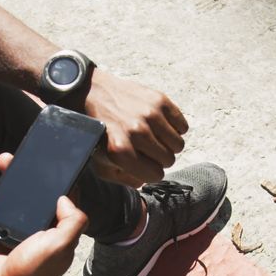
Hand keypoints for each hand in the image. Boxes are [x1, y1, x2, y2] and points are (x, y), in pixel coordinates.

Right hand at [0, 153, 88, 275]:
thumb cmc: (34, 272)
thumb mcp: (62, 244)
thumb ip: (73, 220)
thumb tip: (65, 197)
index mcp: (58, 226)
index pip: (59, 196)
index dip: (52, 178)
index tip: (41, 161)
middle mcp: (39, 227)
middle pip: (27, 193)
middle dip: (14, 177)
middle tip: (4, 161)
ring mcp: (18, 231)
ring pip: (3, 203)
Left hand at [84, 69, 188, 186]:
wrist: (92, 93)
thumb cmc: (99, 132)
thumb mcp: (101, 163)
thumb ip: (123, 179)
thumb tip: (144, 182)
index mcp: (120, 151)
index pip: (156, 176)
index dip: (151, 173)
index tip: (144, 165)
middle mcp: (136, 132)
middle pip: (169, 160)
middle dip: (160, 159)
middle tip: (148, 150)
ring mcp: (150, 114)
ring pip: (179, 144)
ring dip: (169, 144)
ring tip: (155, 138)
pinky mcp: (159, 100)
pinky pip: (182, 126)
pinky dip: (175, 128)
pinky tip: (160, 126)